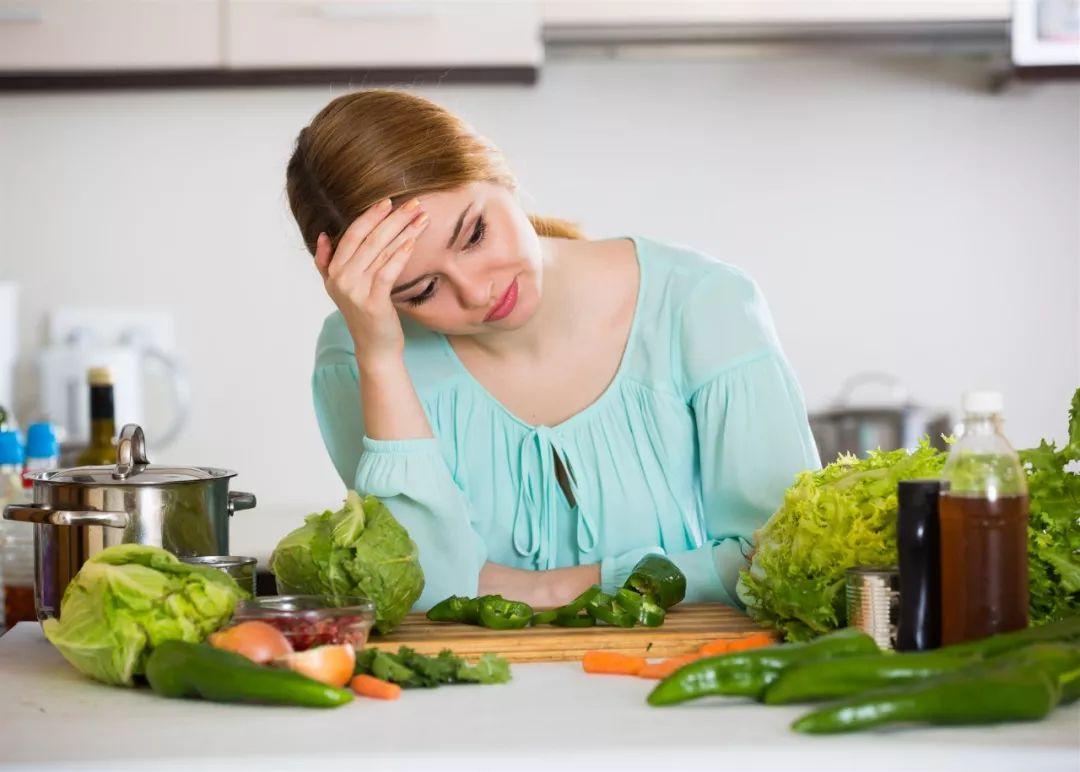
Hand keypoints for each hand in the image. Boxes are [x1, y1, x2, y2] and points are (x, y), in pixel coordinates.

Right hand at [314, 197, 429, 367]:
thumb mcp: (338, 288)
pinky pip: (387, 271)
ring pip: (381, 251)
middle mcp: (340, 279)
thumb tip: (322, 235)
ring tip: (422, 218)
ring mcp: (355, 291)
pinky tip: (413, 241)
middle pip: (369, 239)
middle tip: (414, 204)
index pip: (351, 234)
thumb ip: (327, 262)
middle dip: (393, 218)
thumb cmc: (364, 314)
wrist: (375, 347)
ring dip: (404, 231)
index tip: (388, 202)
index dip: (369, 216)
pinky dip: (400, 254)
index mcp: (333, 271)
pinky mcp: (373, 302)